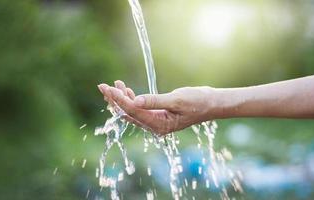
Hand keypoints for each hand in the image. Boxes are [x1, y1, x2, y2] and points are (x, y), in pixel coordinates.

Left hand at [98, 81, 216, 134]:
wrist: (211, 103)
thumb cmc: (198, 101)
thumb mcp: (177, 99)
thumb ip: (155, 101)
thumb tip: (134, 101)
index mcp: (159, 125)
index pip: (133, 112)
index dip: (119, 99)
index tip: (108, 88)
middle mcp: (155, 126)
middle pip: (128, 114)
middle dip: (115, 100)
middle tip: (102, 86)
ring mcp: (155, 122)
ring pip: (132, 112)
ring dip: (122, 98)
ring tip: (113, 84)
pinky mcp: (157, 116)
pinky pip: (139, 109)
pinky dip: (131, 99)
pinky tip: (125, 89)